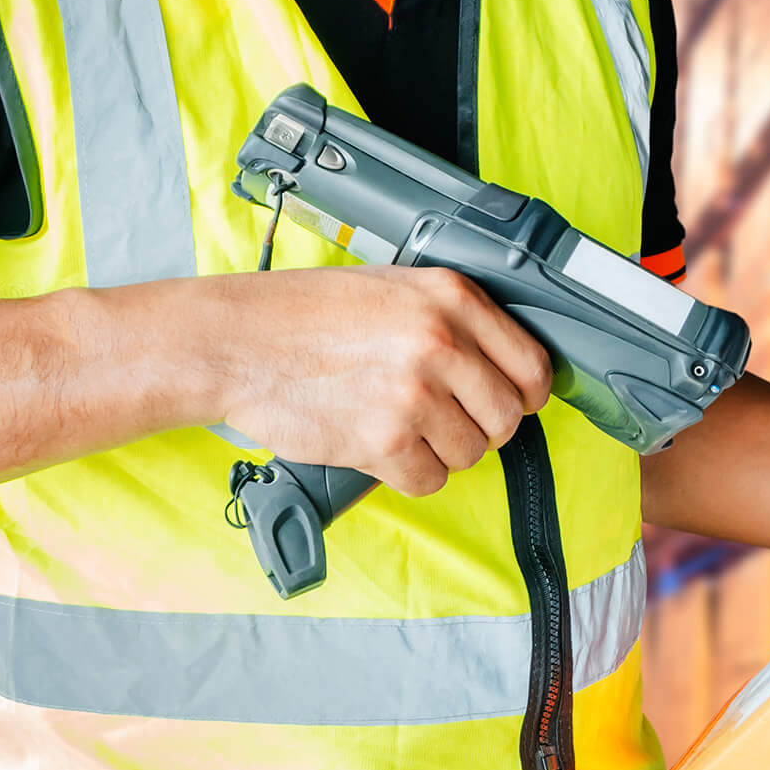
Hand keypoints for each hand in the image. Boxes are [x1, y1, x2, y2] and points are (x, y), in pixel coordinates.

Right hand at [217, 265, 551, 495]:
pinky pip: (430, 480)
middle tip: (443, 422)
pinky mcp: (384, 440)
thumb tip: (502, 367)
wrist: (235, 341)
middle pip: (508, 418)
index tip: (507, 402)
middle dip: (481, 429)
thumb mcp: (394, 289)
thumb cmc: (305, 315)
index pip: (533, 366)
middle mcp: (441, 342)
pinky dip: (408, 474)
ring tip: (399, 426)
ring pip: (471, 454)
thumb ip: (452, 321)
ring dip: (441, 452)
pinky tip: (379, 446)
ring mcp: (414, 393)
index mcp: (452, 298)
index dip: (524, 395)